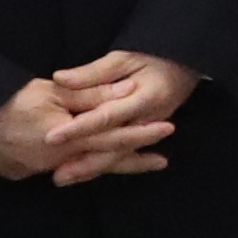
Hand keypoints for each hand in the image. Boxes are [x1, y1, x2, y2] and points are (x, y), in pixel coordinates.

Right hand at [0, 73, 174, 184]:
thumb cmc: (7, 104)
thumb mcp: (49, 91)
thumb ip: (88, 94)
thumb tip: (125, 90)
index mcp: (68, 137)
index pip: (113, 135)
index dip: (141, 133)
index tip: (167, 129)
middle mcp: (59, 159)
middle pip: (104, 160)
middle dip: (134, 160)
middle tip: (162, 161)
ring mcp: (42, 169)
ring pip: (85, 167)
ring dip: (111, 165)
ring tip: (138, 164)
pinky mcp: (27, 173)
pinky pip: (63, 170)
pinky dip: (83, 166)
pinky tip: (93, 163)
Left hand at [45, 52, 196, 183]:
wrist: (185, 69)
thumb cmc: (153, 59)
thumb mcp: (124, 59)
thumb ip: (93, 72)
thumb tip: (60, 79)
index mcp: (144, 98)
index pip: (107, 116)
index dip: (79, 128)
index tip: (52, 137)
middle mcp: (148, 121)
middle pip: (114, 146)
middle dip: (84, 162)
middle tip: (57, 175)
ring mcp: (147, 132)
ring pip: (118, 156)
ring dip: (90, 169)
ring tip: (63, 178)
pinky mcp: (144, 137)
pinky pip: (123, 155)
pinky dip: (102, 166)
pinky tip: (82, 175)